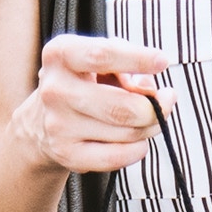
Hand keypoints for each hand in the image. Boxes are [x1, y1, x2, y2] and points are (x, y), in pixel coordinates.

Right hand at [9, 32, 171, 177]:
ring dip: (149, 127)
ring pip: (126, 132)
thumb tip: (152, 92)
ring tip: (149, 118)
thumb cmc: (84, 82)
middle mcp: (55, 90)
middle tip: (167, 101)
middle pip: (122, 106)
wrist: (44, 120)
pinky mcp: (67, 154)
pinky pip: (117, 157)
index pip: (102, 55)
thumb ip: (128, 66)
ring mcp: (59, 125)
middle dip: (155, 107)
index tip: (163, 61)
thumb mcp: (101, 61)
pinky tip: (138, 140)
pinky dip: (138, 149)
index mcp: (61, 54)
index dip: (138, 59)